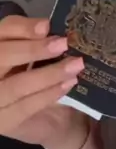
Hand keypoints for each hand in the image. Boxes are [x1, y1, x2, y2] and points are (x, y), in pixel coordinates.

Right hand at [0, 15, 86, 148]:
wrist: (47, 116)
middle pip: (2, 56)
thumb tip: (45, 27)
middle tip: (63, 44)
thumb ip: (35, 39)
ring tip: (75, 65)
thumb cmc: (41, 73)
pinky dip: (48, 94)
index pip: (3, 31)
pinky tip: (68, 84)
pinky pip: (25, 107)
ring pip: (15, 85)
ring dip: (49, 74)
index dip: (22, 27)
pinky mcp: (3, 122)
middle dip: (33, 50)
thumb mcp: (37, 52)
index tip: (46, 25)